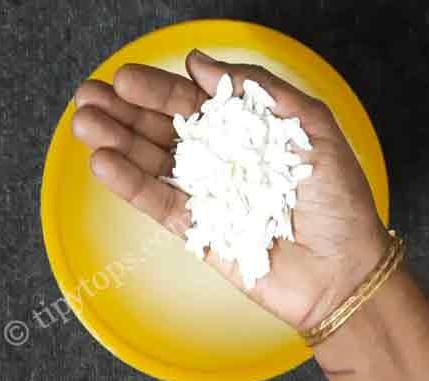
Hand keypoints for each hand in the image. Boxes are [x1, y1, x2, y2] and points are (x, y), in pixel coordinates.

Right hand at [72, 49, 389, 330]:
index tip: (126, 78)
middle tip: (89, 95)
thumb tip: (199, 62)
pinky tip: (102, 163)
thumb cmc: (338, 200)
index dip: (158, 90)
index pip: (193, 104)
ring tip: (84, 123)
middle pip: (164, 131)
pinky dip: (131, 185)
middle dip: (125, 111)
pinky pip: (159, 204)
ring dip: (116, 142)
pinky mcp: (198, 231)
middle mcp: (220, 161)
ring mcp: (206, 196)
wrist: (344, 270)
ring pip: (153, 164)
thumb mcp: (313, 129)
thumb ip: (262, 91)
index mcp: (245, 133)